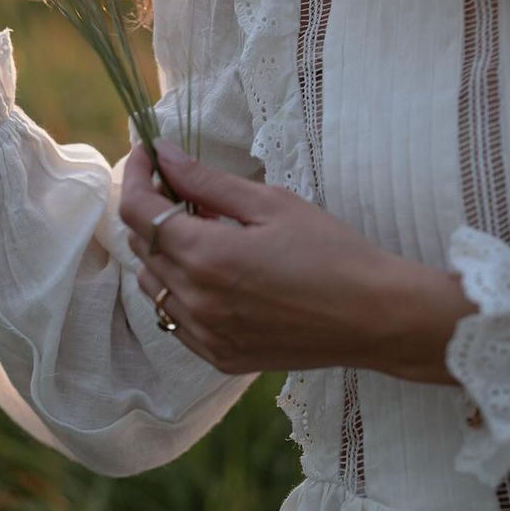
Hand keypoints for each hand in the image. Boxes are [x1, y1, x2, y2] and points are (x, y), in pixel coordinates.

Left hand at [118, 141, 475, 381]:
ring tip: (201, 230)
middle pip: (140, 247)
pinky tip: (213, 272)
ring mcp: (205, 335)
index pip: (138, 211)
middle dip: (149, 210)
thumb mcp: (270, 203)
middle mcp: (195, 301)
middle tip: (177, 187)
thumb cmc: (331, 252)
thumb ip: (206, 181)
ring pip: (152, 285)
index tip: (146, 156)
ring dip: (162, 252)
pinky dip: (179, 290)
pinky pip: (174, 318)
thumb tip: (163, 154)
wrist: (375, 316)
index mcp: (205, 257)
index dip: (134, 176)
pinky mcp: (219, 356)